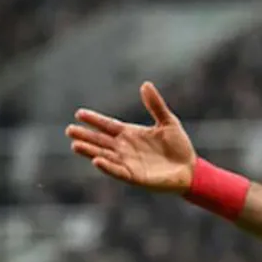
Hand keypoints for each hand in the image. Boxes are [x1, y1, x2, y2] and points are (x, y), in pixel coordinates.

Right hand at [66, 82, 196, 192]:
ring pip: (104, 155)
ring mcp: (128, 162)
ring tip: (75, 145)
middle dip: (85, 135)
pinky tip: (97, 160)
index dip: (94, 120)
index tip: (79, 113)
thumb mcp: (168, 122)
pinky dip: (107, 166)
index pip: (108, 125)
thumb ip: (156, 105)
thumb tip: (146, 84)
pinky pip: (118, 171)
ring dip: (90, 151)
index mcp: (130, 134)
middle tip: (69, 130)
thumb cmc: (179, 146)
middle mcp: (125, 148)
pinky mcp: (135, 177)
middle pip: (101, 140)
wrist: (191, 169)